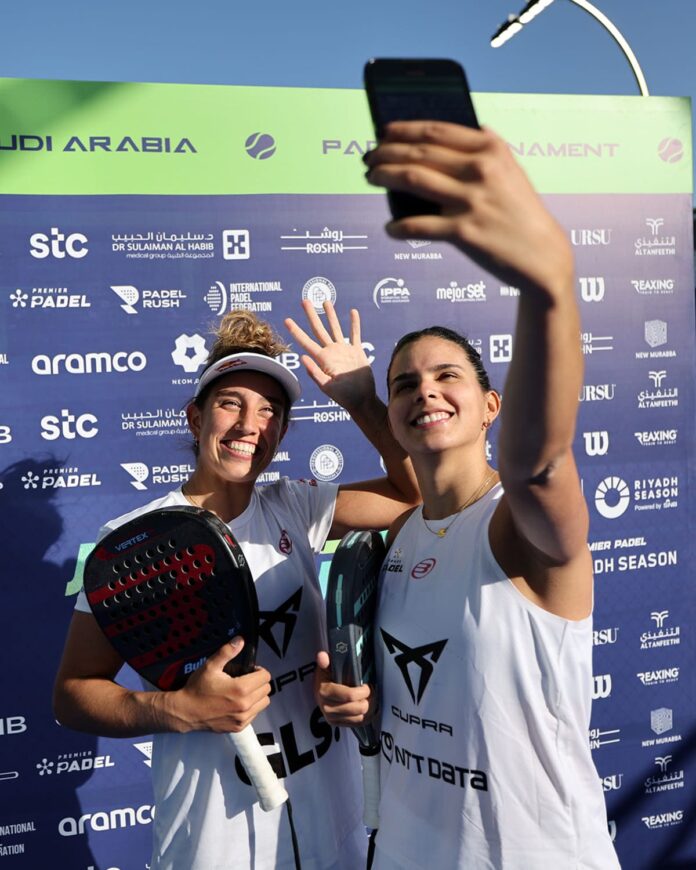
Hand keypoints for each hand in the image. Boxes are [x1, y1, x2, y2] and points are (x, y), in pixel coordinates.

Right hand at [172, 637, 270, 733]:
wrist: (186, 712)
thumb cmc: (197, 689)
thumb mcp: (210, 666)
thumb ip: (227, 652)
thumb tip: (240, 641)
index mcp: (240, 689)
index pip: (265, 677)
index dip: (259, 670)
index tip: (250, 670)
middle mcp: (244, 705)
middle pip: (266, 689)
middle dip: (259, 682)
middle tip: (246, 679)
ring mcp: (242, 718)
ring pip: (263, 703)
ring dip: (257, 695)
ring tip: (244, 691)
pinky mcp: (238, 727)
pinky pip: (255, 715)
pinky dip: (251, 708)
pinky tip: (239, 703)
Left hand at [284, 301, 375, 411]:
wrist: (362, 400)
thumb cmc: (345, 397)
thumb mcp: (328, 387)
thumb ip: (315, 373)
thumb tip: (303, 357)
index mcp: (322, 359)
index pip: (306, 342)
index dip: (296, 331)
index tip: (287, 320)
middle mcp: (331, 352)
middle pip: (319, 329)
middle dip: (311, 315)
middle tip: (305, 301)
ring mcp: (344, 350)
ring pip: (335, 328)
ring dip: (331, 315)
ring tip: (326, 301)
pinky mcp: (357, 351)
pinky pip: (355, 334)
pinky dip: (354, 323)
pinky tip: (352, 312)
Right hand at [314, 651, 376, 726]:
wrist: (318, 690)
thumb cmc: (326, 677)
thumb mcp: (326, 667)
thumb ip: (325, 661)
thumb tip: (322, 656)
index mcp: (324, 692)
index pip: (350, 696)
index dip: (362, 691)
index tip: (365, 686)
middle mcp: (327, 707)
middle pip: (357, 708)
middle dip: (366, 699)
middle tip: (366, 692)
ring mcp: (331, 717)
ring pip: (358, 717)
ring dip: (364, 707)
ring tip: (364, 698)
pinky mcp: (336, 724)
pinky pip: (355, 723)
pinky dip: (361, 715)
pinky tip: (359, 706)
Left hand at [364, 121, 573, 296]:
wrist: (542, 254)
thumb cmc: (522, 212)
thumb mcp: (512, 170)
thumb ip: (489, 147)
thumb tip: (467, 128)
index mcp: (491, 149)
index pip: (436, 131)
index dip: (404, 129)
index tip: (384, 131)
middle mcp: (481, 170)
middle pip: (420, 152)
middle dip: (387, 152)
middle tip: (369, 156)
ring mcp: (471, 201)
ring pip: (414, 179)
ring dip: (386, 177)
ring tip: (372, 177)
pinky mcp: (464, 233)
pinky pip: (419, 226)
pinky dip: (399, 227)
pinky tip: (390, 228)